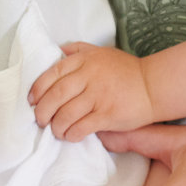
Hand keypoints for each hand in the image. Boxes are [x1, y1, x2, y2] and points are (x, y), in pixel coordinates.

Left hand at [28, 43, 155, 140]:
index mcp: (85, 60)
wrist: (153, 86)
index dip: (38, 89)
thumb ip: (78, 50)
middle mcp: (89, 76)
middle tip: (40, 120)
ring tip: (56, 130)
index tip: (32, 100)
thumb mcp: (101, 52)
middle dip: (42, 111)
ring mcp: (98, 96)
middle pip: (55, 96)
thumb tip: (56, 51)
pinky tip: (71, 135)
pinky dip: (71, 134)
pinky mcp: (107, 115)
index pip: (52, 74)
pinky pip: (81, 127)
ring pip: (65, 114)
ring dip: (56, 126)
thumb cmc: (126, 70)